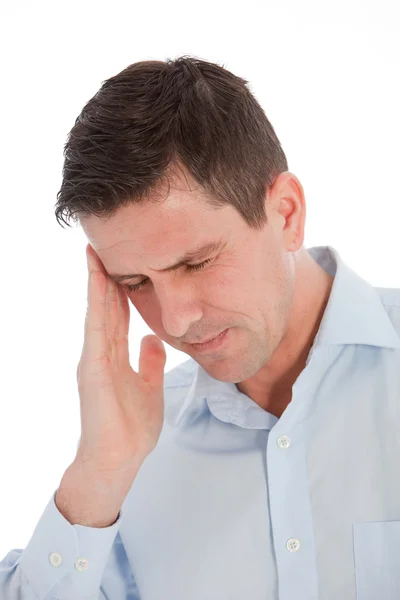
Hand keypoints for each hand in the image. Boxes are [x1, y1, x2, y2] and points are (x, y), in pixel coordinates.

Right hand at [75, 243, 166, 473]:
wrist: (119, 459)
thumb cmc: (131, 428)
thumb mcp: (150, 387)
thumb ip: (150, 362)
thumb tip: (153, 339)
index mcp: (114, 357)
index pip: (117, 314)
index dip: (118, 289)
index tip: (122, 263)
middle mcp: (101, 353)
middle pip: (105, 307)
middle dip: (105, 276)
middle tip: (104, 246)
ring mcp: (94, 358)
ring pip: (97, 311)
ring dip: (97, 281)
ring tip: (96, 253)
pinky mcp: (92, 367)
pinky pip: (96, 328)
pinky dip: (96, 303)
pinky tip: (98, 281)